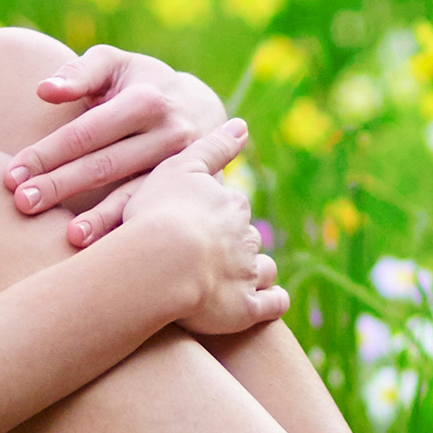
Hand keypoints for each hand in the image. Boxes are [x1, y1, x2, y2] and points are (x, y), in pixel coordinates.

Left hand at [7, 42, 238, 242]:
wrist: (199, 107)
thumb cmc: (139, 82)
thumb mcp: (114, 64)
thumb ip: (80, 72)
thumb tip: (44, 90)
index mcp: (147, 101)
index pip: (86, 132)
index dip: (48, 153)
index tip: (12, 174)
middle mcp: (169, 135)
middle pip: (104, 165)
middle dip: (60, 186)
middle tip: (21, 203)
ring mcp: (180, 168)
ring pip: (133, 196)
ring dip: (98, 219)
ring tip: (65, 238)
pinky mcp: (184, 191)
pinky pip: (151, 214)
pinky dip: (124, 231)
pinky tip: (101, 251)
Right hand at [107, 136, 283, 333]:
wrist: (162, 260)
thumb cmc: (159, 212)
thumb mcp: (180, 167)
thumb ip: (212, 147)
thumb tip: (242, 124)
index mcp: (230, 205)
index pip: (232, 208)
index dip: (218, 215)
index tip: (202, 223)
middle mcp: (245, 237)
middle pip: (246, 238)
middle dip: (235, 245)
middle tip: (210, 255)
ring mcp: (247, 274)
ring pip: (261, 269)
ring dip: (255, 272)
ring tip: (236, 280)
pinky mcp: (245, 308)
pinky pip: (271, 305)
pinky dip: (273, 302)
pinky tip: (268, 303)